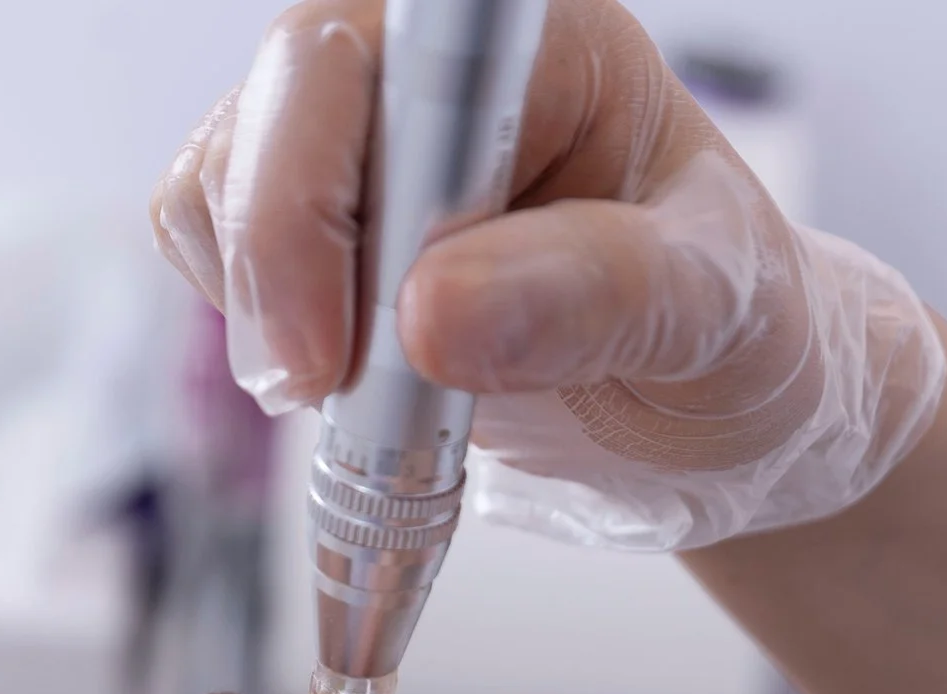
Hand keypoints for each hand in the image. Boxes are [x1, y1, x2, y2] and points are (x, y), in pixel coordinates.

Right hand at [150, 0, 944, 549]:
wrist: (707, 402)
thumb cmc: (731, 332)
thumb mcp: (711, 313)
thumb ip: (593, 296)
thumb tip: (430, 315)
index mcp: (531, 39)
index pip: (363, 54)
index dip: (310, 193)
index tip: (331, 353)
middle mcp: (428, 65)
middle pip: (268, 114)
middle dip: (276, 272)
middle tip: (328, 396)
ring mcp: (355, 139)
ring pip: (217, 190)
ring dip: (272, 320)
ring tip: (390, 399)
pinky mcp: (306, 217)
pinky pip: (215, 257)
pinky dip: (262, 339)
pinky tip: (358, 382)